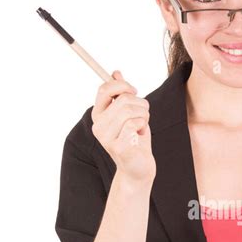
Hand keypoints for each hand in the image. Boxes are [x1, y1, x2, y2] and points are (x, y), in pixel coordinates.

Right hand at [91, 69, 155, 183]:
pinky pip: (134, 124)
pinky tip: (140, 137)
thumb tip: (115, 72)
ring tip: (141, 128)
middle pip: (124, 99)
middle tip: (143, 117)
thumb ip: (121, 94)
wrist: (139, 168)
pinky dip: (143, 127)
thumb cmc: (135, 139)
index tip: (134, 91)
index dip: (122, 85)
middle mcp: (98, 126)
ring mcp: (106, 137)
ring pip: (130, 110)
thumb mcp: (129, 113)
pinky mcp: (118, 146)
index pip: (104, 89)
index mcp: (98, 115)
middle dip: (141, 105)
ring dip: (144, 116)